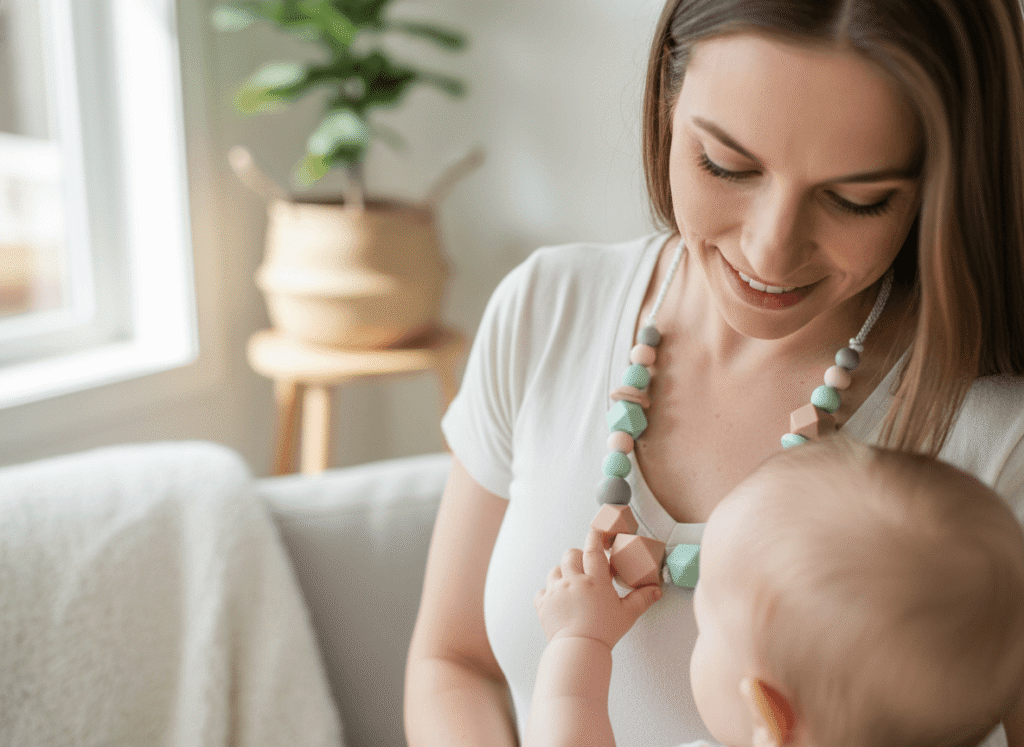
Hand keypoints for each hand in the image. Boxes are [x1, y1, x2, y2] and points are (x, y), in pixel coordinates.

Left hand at [533, 527, 661, 648]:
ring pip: (554, 571)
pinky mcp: (543, 604)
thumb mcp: (628, 615)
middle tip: (585, 567)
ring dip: (562, 574)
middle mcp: (573, 581)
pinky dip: (548, 594)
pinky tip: (558, 601)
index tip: (596, 533)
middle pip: (570, 555)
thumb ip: (642, 599)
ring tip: (571, 585)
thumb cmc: (605, 632)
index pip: (593, 549)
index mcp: (595, 580)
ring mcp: (555, 591)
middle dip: (577, 556)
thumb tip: (656, 590)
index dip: (594, 537)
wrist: (579, 650)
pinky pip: (542, 591)